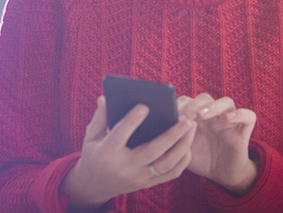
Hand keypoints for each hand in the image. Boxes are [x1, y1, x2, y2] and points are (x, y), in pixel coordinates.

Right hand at [60, 96, 196, 210]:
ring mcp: (138, 178)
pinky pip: (171, 174)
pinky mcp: (148, 184)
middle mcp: (124, 167)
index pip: (120, 135)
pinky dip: (182, 160)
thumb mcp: (91, 136)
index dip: (132, 121)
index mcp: (107, 153)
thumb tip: (105, 98)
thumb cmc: (94, 154)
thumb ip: (100, 117)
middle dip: (171, 135)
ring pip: (166, 164)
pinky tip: (188, 144)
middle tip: (185, 119)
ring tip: (191, 127)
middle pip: (151, 152)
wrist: (95, 185)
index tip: (145, 106)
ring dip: (182, 146)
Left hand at [178, 94, 257, 194]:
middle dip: (193, 105)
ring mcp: (228, 121)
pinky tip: (228, 119)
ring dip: (213, 106)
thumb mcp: (183, 148)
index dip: (179, 104)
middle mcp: (213, 115)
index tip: (170, 113)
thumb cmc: (199, 158)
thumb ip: (175, 136)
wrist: (220, 175)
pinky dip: (239, 114)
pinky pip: (248, 116)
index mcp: (196, 116)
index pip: (188, 100)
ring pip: (226, 102)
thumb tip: (160, 125)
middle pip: (205, 98)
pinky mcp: (243, 131)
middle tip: (185, 116)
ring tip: (202, 115)